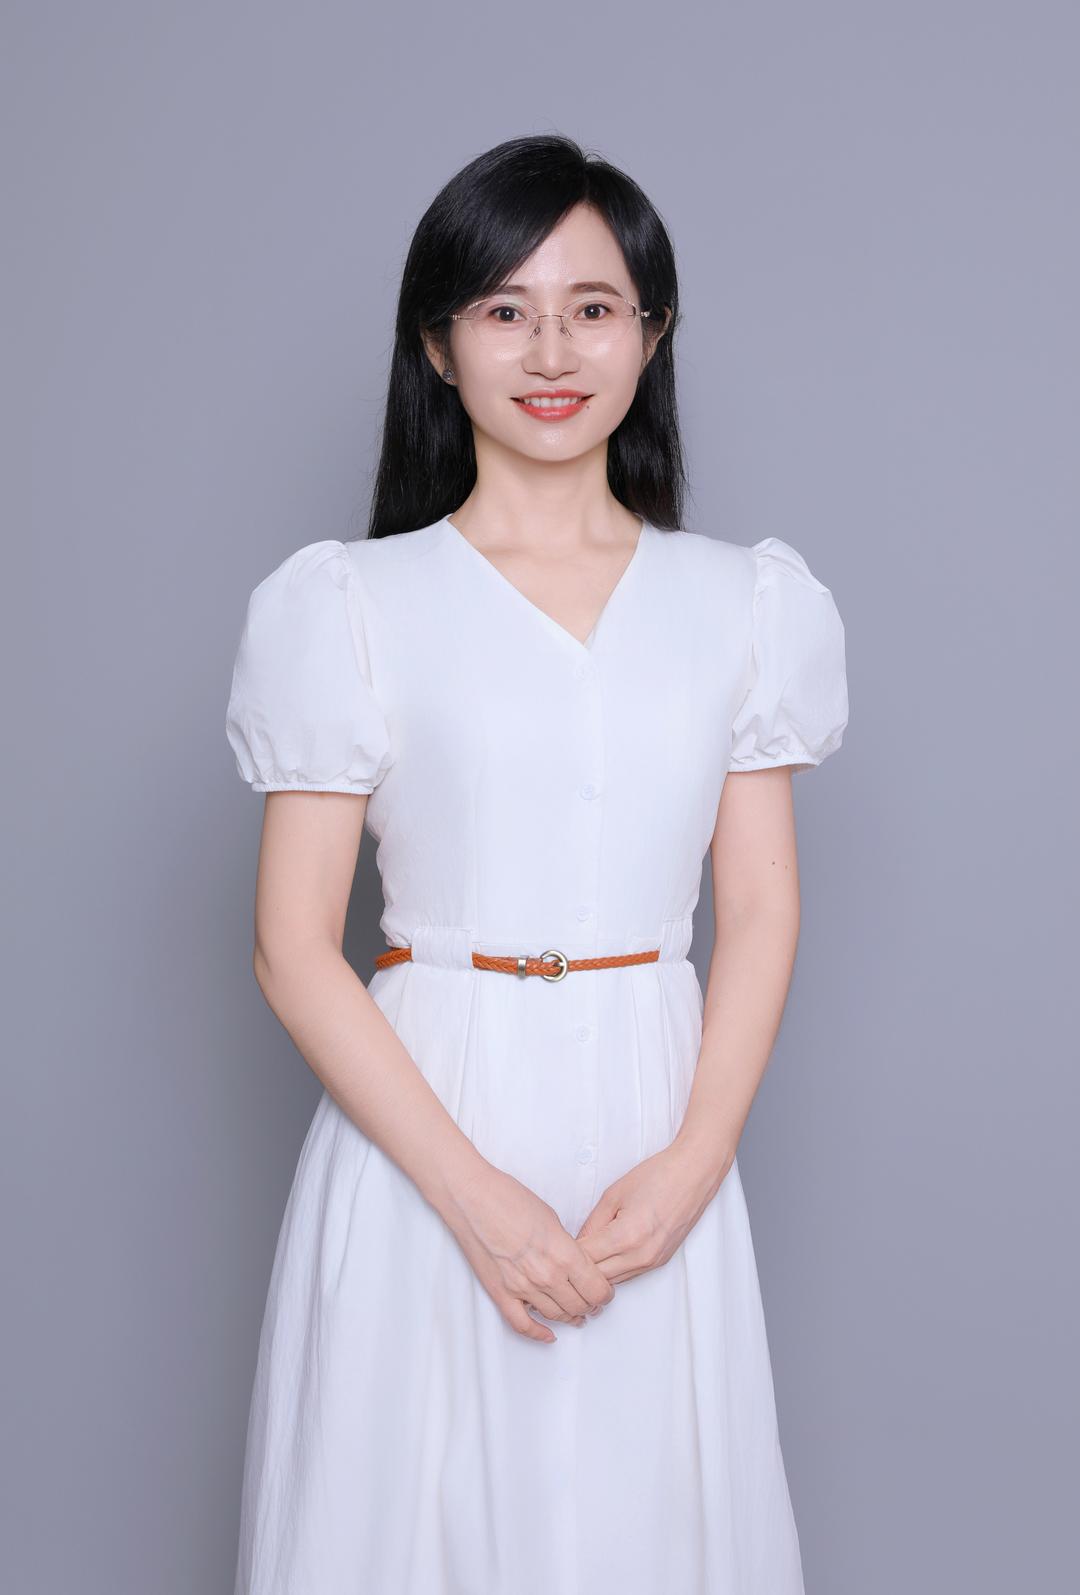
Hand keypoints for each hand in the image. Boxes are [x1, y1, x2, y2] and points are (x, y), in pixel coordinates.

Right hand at [443, 1163, 615, 1343]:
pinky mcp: (500, 1293)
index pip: (596, 1288)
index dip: (605, 1294)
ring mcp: (522, 1287)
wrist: (471, 1198)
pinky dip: (538, 1334)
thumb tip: (573, 1261)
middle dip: (591, 1305)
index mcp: (563, 1253)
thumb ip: (565, 1245)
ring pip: (556, 1316)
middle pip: (580, 1305)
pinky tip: (549, 1334)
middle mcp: (545, 1275)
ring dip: (571, 1317)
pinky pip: (522, 1324)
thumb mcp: (551, 1218)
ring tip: (577, 1314)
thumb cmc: (507, 1198)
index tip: (605, 1291)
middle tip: (594, 1302)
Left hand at [574, 1142, 731, 1284]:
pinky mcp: (660, 1261)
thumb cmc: (658, 1176)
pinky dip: (613, 1270)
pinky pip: (629, 1275)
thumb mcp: (614, 1194)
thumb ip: (593, 1223)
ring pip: (613, 1281)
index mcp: (627, 1236)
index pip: (585, 1259)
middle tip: (561, 1258)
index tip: (553, 1251)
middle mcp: (641, 1255)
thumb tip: (578, 1243)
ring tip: (580, 1259)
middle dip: (578, 1269)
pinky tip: (603, 1257)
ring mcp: (652, 1261)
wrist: (694, 1174)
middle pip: (597, 1277)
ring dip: (596, 1273)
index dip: (566, 1256)